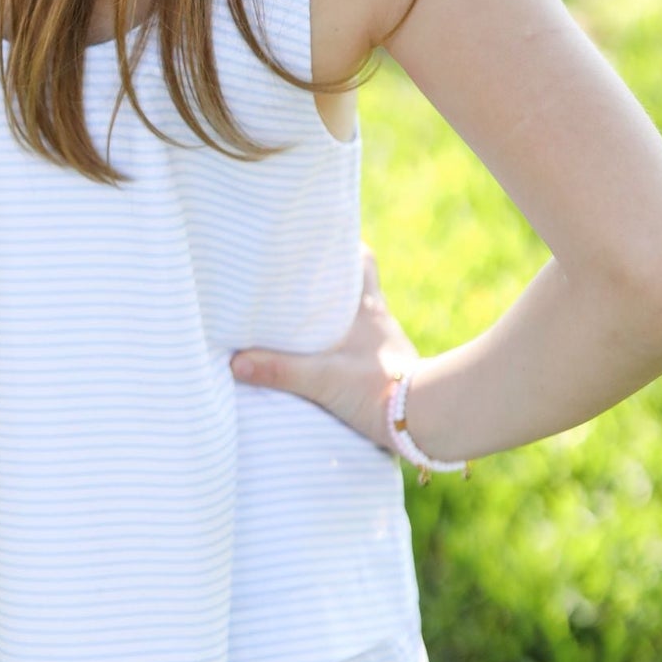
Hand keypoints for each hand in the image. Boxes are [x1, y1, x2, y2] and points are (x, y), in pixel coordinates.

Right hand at [229, 243, 418, 452]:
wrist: (426, 421)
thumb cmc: (379, 390)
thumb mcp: (323, 379)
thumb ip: (279, 370)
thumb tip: (236, 362)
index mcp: (367, 308)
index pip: (362, 259)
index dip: (344, 246)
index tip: (321, 240)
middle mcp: (379, 320)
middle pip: (361, 284)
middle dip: (335, 281)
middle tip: (303, 280)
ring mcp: (387, 345)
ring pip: (364, 318)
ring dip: (342, 317)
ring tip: (309, 321)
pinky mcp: (391, 371)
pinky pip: (367, 348)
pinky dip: (350, 348)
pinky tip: (332, 361)